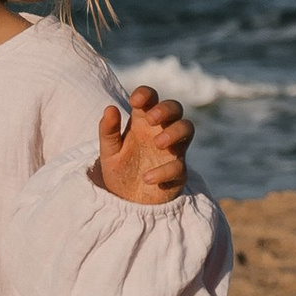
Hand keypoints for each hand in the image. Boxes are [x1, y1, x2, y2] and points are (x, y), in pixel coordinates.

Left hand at [96, 84, 193, 204]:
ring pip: (188, 128)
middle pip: (175, 107)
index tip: (135, 101)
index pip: (151, 98)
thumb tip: (110, 107)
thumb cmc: (120, 170)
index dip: (146, 93)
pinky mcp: (178, 172)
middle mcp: (160, 132)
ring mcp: (172, 151)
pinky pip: (179, 166)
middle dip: (166, 109)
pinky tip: (147, 178)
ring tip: (157, 144)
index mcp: (142, 122)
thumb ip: (107, 130)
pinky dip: (164, 171)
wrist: (126, 202)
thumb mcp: (108, 150)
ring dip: (175, 132)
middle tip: (151, 120)